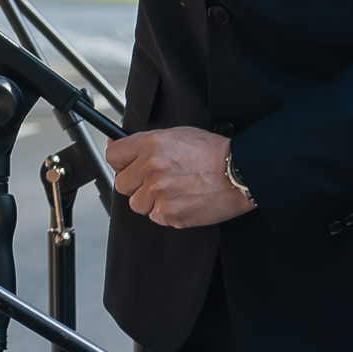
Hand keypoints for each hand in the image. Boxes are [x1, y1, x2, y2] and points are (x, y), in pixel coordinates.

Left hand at [109, 127, 257, 228]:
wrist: (239, 172)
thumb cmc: (212, 152)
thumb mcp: (176, 134)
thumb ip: (145, 142)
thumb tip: (116, 142)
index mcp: (150, 145)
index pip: (113, 155)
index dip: (120, 162)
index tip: (126, 166)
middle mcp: (151, 168)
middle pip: (122, 184)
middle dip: (136, 184)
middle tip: (157, 180)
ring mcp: (160, 193)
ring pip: (137, 204)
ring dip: (151, 201)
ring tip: (175, 189)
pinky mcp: (170, 213)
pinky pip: (156, 217)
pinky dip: (167, 212)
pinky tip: (183, 199)